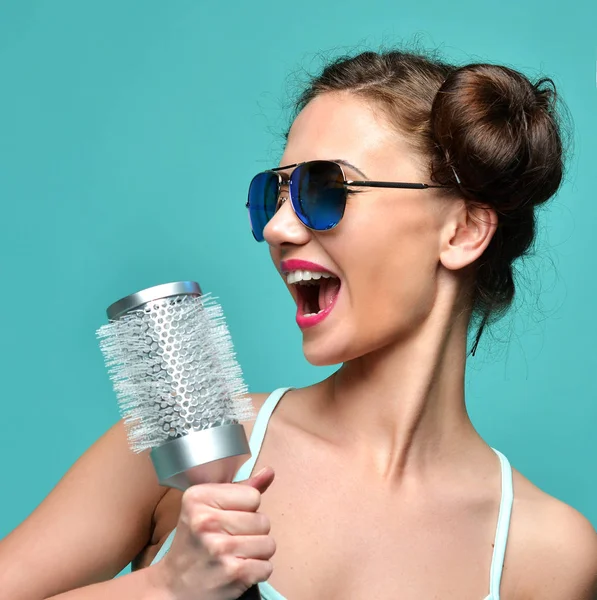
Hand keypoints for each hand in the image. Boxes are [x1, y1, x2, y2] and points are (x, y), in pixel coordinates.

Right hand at [151, 467, 275, 599]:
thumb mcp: (208, 507)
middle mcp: (206, 520)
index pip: (253, 496)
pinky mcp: (232, 572)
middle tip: (230, 539)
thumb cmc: (195, 542)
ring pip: (269, 543)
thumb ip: (241, 489)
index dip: (246, 509)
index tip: (228, 518)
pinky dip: (257, 571)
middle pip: (263, 520)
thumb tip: (270, 472)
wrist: (174, 586)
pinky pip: (267, 567)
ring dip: (257, 552)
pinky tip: (238, 570)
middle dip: (253, 532)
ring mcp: (220, 548)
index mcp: (199, 497)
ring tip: (236, 554)